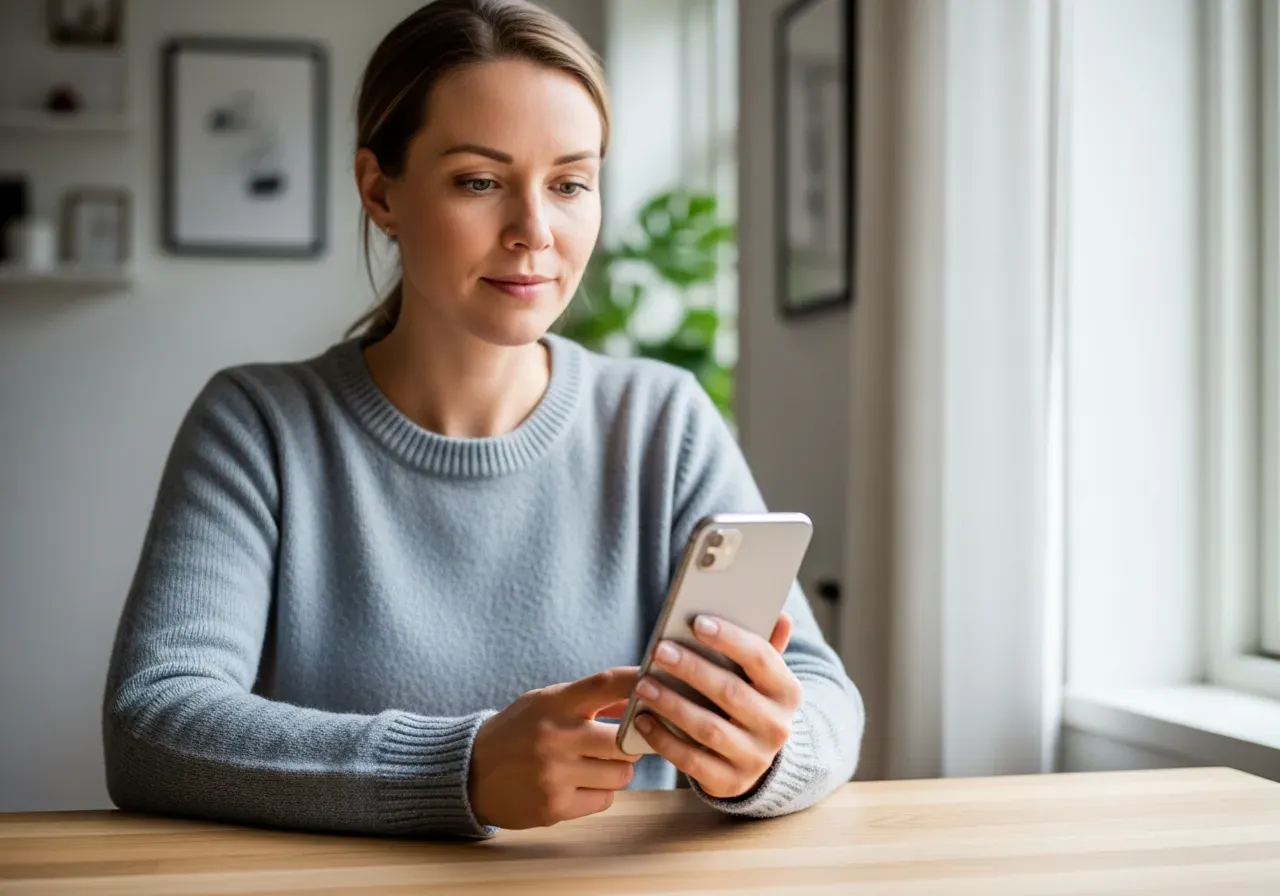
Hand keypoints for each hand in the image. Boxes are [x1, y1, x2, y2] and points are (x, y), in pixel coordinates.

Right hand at [468, 667, 640, 829]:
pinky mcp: (554, 806)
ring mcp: (555, 774)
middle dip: (632, 743)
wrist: (469, 772)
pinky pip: (604, 800)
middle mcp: (556, 736)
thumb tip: (641, 697)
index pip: (606, 683)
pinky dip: (599, 793)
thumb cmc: (517, 732)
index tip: (657, 683)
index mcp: (555, 703)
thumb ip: (588, 699)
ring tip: (594, 765)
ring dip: (615, 771)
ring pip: (621, 774)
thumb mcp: (546, 702)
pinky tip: (578, 785)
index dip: (637, 681)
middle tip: (623, 743)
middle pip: (625, 740)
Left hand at [630, 612, 801, 799]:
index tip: (696, 622)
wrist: (755, 759)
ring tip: (644, 684)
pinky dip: (665, 740)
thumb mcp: (762, 678)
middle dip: (692, 669)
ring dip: (672, 704)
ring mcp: (755, 758)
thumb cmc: (750, 702)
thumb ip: (765, 648)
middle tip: (660, 651)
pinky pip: (692, 761)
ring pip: (709, 728)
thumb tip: (781, 614)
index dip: (729, 639)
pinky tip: (643, 720)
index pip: (761, 659)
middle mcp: (777, 727)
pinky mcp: (730, 782)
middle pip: (730, 692)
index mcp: (787, 692)